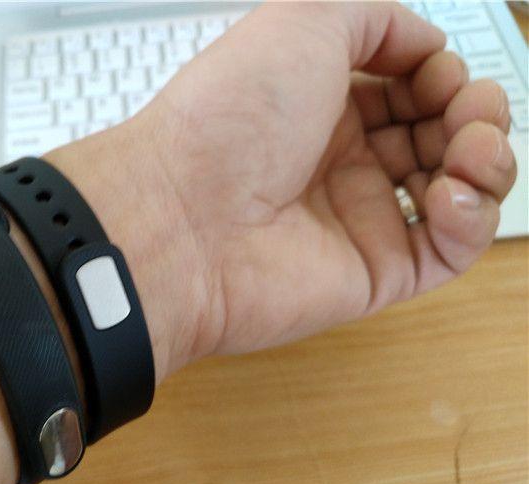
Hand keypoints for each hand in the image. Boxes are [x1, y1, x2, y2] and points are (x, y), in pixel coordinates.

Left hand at [47, 2, 516, 378]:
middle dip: (474, 113)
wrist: (181, 216)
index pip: (410, 88)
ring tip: (470, 148)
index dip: (440, 73)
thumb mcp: (302, 21)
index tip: (438, 71)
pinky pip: (448, 250)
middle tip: (468, 110)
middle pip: (440, 135)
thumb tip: (423, 42)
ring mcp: (358, 218)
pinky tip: (451, 194)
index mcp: (321, 105)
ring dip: (488, 160)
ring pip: (457, 191)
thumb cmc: (226, 118)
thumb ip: (373, 16)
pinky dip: (472, 218)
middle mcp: (341, 161)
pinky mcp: (373, 272)